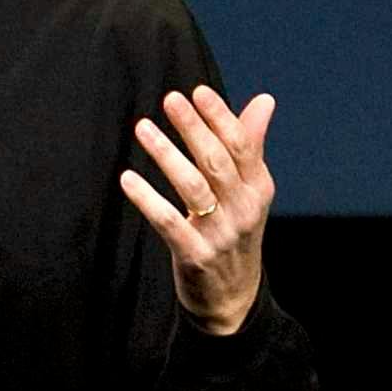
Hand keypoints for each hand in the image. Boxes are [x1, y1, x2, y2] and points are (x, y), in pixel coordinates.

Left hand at [119, 85, 275, 334]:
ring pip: (192, 188)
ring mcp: (220, 234)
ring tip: (143, 128)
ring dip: (167, 155)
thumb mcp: (250, 191)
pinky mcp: (195, 255)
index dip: (220, 118)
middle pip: (216, 161)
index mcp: (257, 188)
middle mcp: (243, 209)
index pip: (241, 146)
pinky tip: (127, 179)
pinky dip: (147, 200)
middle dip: (193, 128)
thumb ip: (251, 144)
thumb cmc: (235, 232)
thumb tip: (264, 100)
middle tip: (170, 99)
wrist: (233, 298)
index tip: (197, 92)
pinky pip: (169, 223)